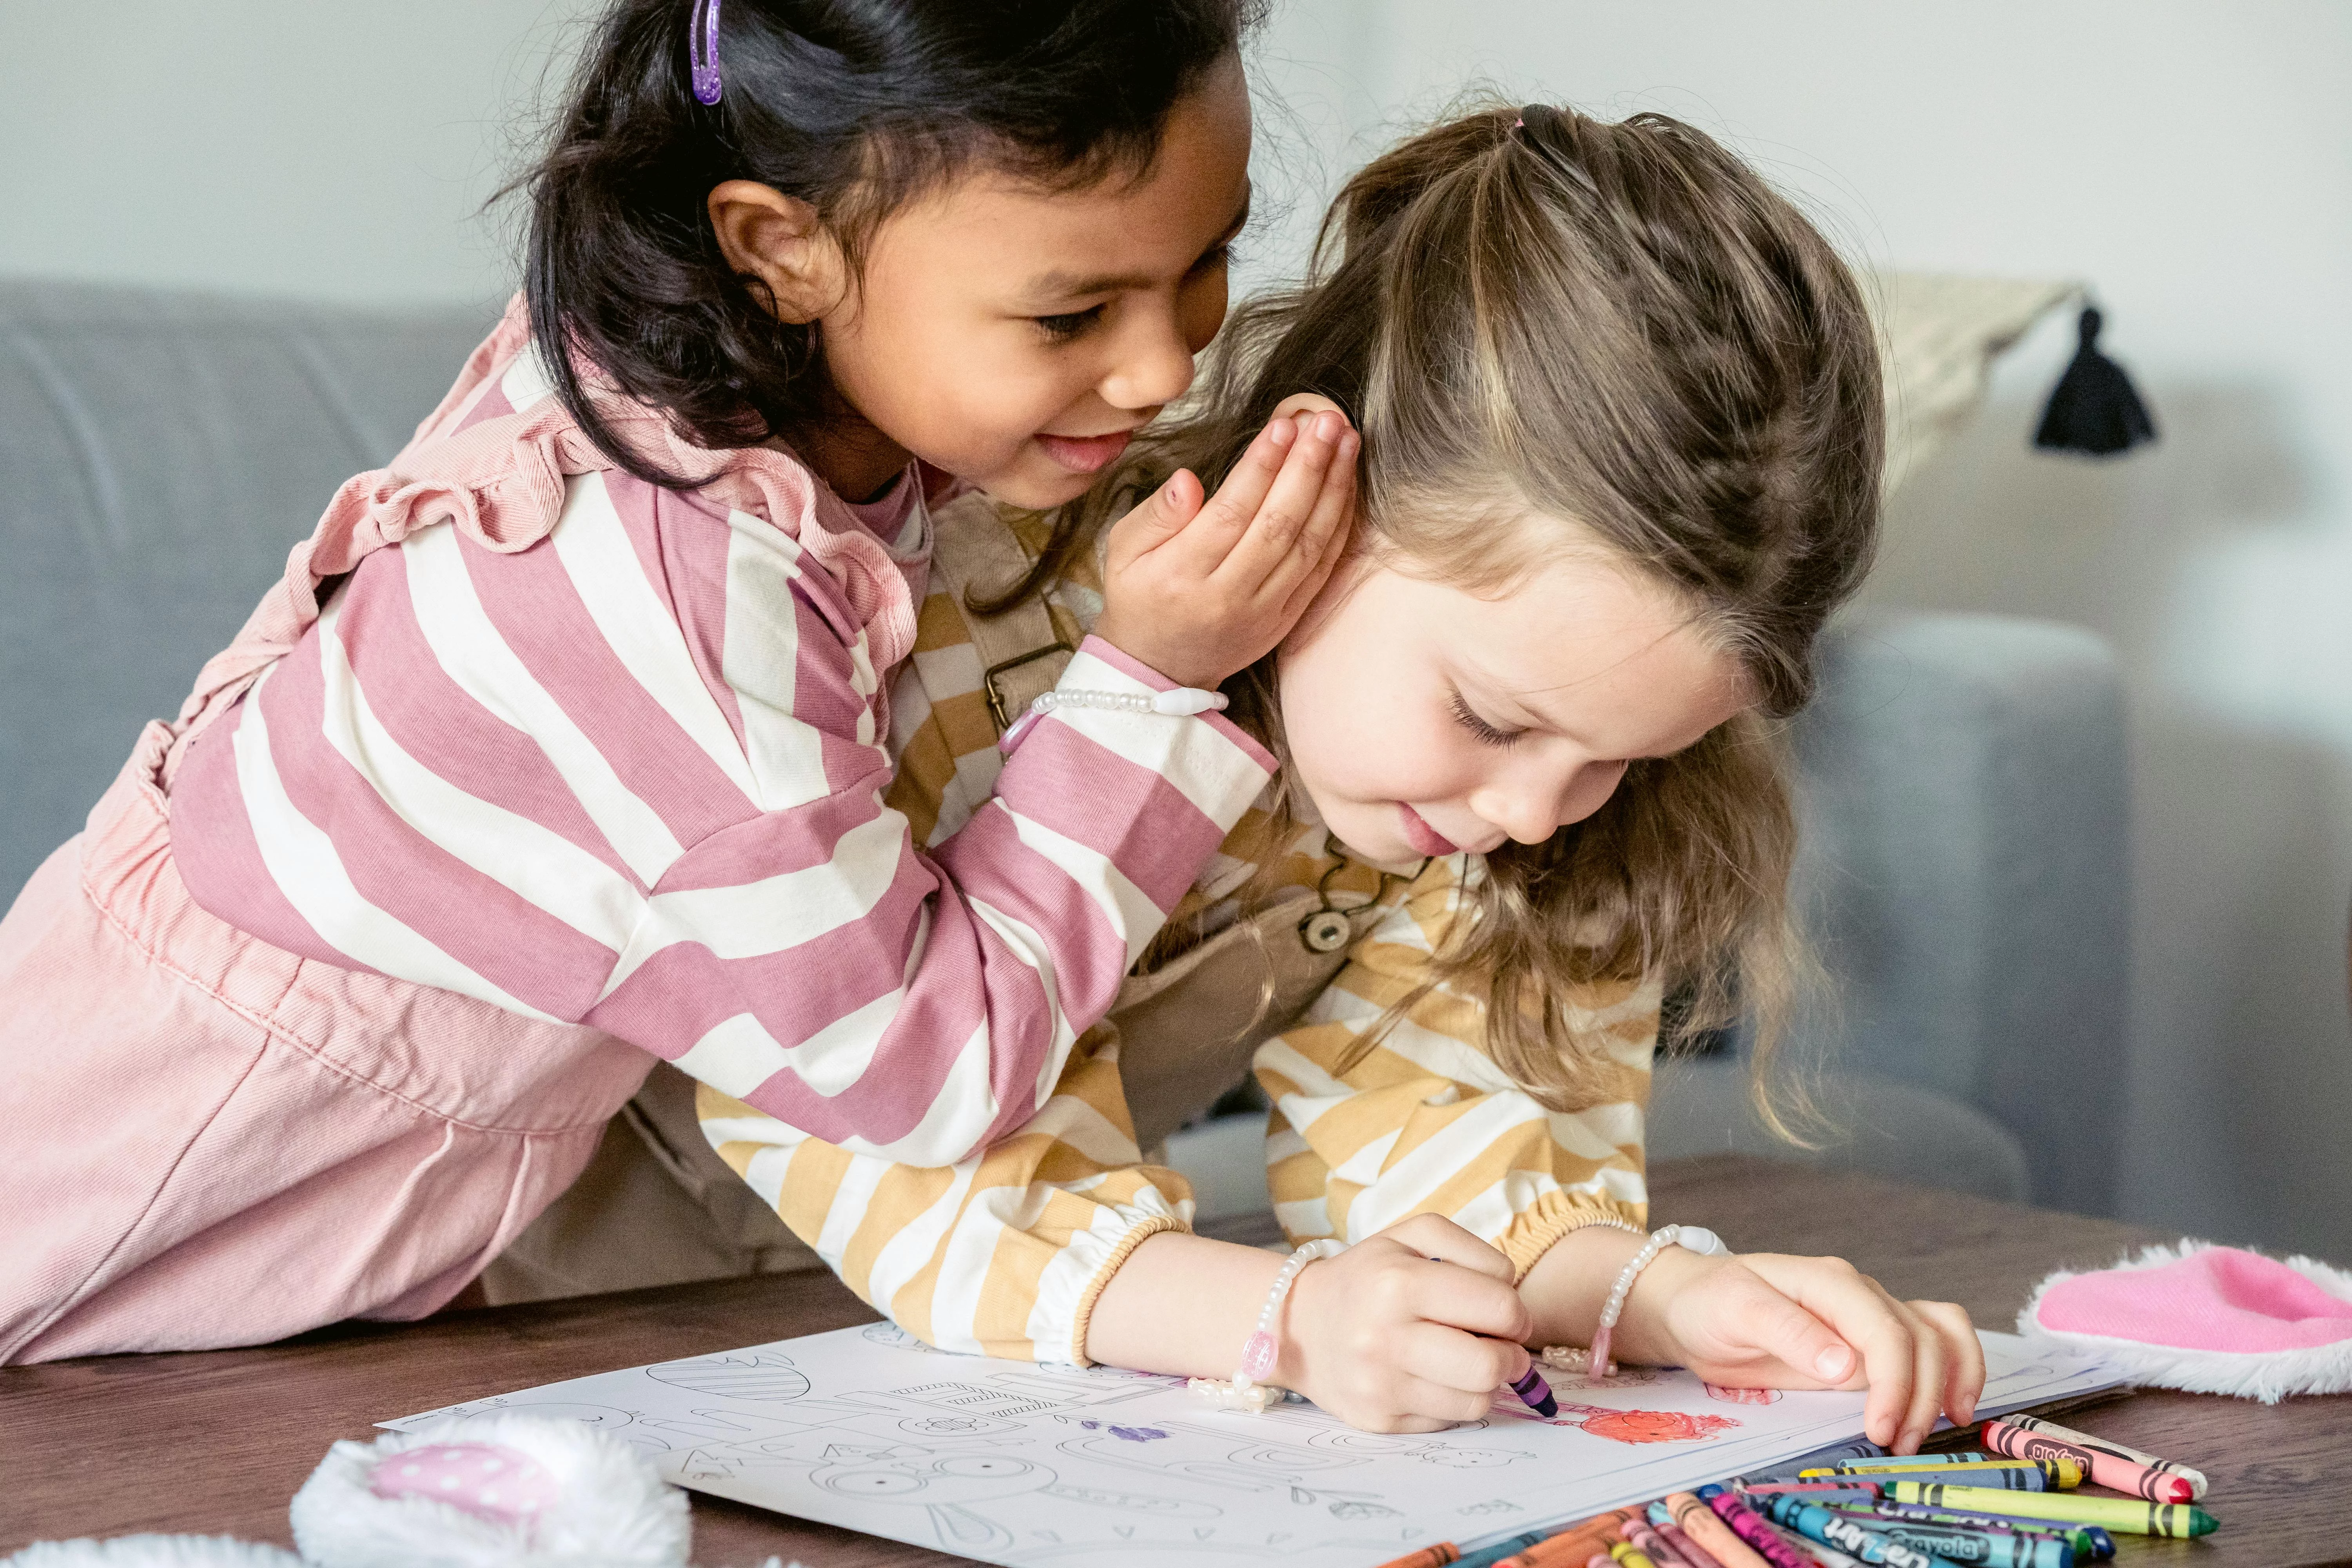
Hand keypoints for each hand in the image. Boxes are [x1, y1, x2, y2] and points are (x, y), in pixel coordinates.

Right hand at [1090, 400, 1356, 689]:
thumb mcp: (1123, 552)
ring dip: (1333, 489)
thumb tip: (1188, 481)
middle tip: (1326, 421)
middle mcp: (1227, 596)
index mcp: (1181, 575)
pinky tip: (1347, 486)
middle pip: (1277, 524)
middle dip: (1307, 468)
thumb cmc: (1139, 596)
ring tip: (1346, 442)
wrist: (1159, 667)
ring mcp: (1263, 612)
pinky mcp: (1286, 619)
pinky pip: (1321, 568)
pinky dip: (1339, 525)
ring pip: (1307, 545)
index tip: (1283, 426)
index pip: (1230, 513)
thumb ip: (1156, 514)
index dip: (1261, 467)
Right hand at [1279, 1214, 1533, 1433]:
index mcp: (1398, 1283)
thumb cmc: (1368, 1275)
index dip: (1516, 1313)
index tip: (1508, 1314)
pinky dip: (1453, 1401)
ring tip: (1466, 1359)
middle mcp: (1385, 1338)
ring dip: (1485, 1382)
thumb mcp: (1414, 1235)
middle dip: (1510, 1356)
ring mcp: (1380, 1386)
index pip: (1498, 1309)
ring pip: (1476, 1402)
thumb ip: (1475, 1251)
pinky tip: (1434, 1377)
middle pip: (1490, 1366)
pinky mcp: (1378, 1421)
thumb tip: (1513, 1296)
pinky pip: (1448, 1421)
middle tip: (1500, 1345)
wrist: (1298, 1323)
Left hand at [1621, 1248, 1985, 1452]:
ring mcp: (1869, 1315)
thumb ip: (1788, 1332)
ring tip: (1937, 1428)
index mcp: (1830, 1282)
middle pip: (1921, 1340)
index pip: (1885, 1332)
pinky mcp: (1870, 1340)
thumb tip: (1846, 1365)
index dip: (1894, 1384)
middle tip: (1896, 1445)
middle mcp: (1860, 1294)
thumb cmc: (1709, 1303)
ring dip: (1948, 1384)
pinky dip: (1955, 1368)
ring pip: (1939, 1337)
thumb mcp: (1734, 1311)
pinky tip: (1953, 1404)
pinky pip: (1932, 1340)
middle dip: (1919, 1397)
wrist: (1692, 1304)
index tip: (1880, 1430)